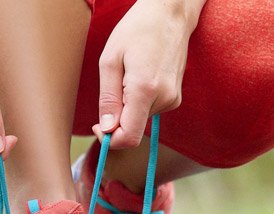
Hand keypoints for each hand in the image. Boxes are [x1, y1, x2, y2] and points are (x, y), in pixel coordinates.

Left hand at [92, 0, 203, 148]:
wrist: (170, 14)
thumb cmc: (136, 30)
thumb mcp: (110, 61)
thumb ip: (108, 98)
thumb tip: (106, 129)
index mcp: (145, 90)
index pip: (129, 137)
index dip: (110, 139)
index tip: (98, 126)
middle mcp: (164, 99)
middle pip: (134, 128)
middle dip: (117, 116)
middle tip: (113, 84)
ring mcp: (173, 98)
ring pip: (140, 118)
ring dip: (128, 104)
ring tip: (129, 73)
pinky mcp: (176, 97)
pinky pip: (150, 109)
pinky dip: (139, 100)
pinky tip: (140, 74)